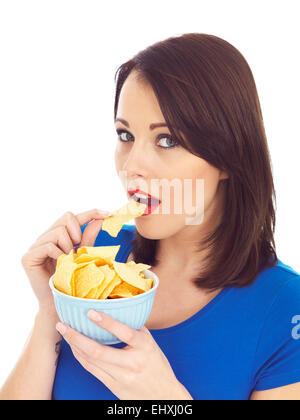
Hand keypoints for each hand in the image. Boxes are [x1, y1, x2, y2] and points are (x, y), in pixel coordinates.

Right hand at [21, 209, 110, 315]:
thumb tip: (100, 219)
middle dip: (78, 232)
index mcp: (57, 235)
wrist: (59, 303)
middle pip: (66, 218)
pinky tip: (60, 264)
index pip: (73, 217)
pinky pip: (48, 246)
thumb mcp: (83, 255)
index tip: (108, 213)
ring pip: (58, 231)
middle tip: (78, 248)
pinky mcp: (28, 257)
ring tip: (68, 260)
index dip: (90, 213)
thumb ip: (88, 237)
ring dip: (69, 246)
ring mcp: (34, 247)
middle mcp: (44, 238)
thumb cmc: (72, 280)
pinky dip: (58, 254)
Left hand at [56, 310, 192, 399]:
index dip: (106, 322)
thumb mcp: (151, 344)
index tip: (90, 312)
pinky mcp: (113, 386)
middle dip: (76, 337)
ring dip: (74, 346)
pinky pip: (92, 370)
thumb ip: (135, 328)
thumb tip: (117, 309)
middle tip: (63, 325)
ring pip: (91, 361)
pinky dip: (81, 357)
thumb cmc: (157, 366)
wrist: (163, 396)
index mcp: (144, 347)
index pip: (124, 333)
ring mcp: (121, 377)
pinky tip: (75, 348)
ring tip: (65, 333)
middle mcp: (132, 363)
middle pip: (98, 351)